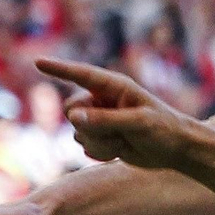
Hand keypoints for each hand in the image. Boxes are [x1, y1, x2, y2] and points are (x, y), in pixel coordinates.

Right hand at [37, 57, 197, 171]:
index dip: (59, 68)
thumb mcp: (138, 124)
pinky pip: (85, 146)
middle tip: (117, 134)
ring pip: (77, 132)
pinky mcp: (101, 137)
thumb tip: (73, 117)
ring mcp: (100, 119)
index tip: (37, 61)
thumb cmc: (165, 130)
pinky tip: (121, 151)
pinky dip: (101, 152)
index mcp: (114, 86)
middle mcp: (103, 100)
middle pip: (71, 111)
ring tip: (124, 143)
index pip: (81, 74)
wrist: (177, 151)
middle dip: (88, 126)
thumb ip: (106, 120)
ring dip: (99, 143)